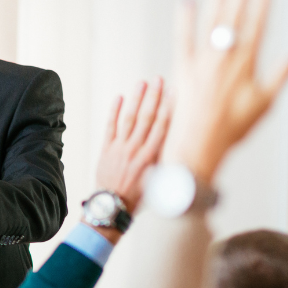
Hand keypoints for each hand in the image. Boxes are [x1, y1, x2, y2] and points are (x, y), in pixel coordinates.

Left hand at [95, 77, 172, 211]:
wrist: (112, 208)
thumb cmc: (137, 199)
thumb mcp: (159, 184)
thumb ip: (166, 165)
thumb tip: (181, 152)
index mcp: (151, 158)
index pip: (162, 127)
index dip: (169, 108)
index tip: (174, 92)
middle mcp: (136, 149)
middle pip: (147, 117)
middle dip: (154, 96)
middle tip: (158, 79)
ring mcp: (119, 148)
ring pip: (129, 118)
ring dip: (136, 99)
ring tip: (141, 83)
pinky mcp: (106, 150)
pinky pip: (110, 126)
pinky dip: (114, 111)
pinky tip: (119, 97)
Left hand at [161, 0, 287, 181]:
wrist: (200, 145)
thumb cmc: (235, 127)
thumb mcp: (265, 102)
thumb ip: (282, 74)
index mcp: (246, 64)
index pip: (257, 24)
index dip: (262, 0)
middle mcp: (224, 58)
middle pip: (234, 16)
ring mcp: (202, 61)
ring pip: (211, 22)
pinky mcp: (182, 67)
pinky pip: (182, 38)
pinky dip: (184, 19)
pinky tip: (187, 0)